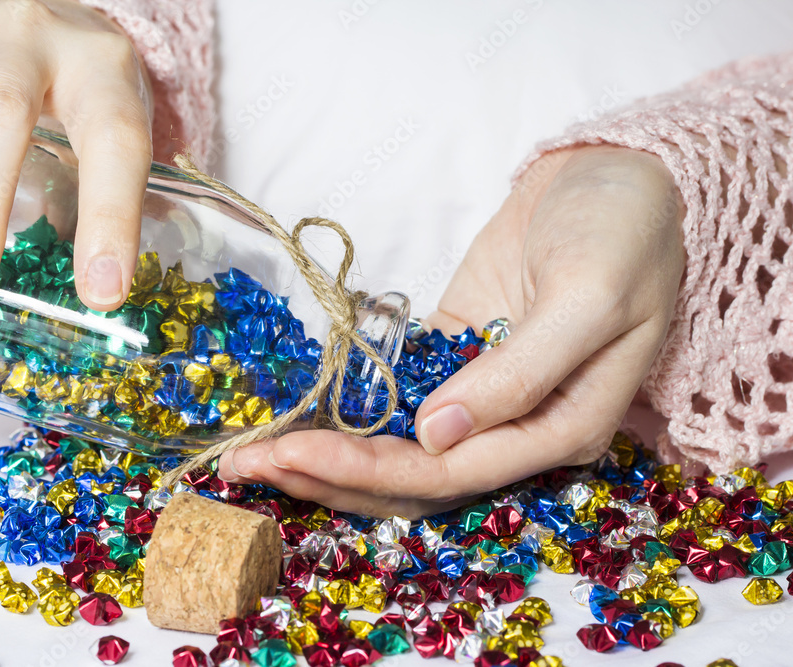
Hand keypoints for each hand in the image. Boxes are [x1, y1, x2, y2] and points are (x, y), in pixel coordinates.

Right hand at [0, 0, 152, 309]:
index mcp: (100, 70)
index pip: (115, 141)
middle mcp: (30, 33)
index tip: (101, 291)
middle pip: (1, 110)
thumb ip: (97, 193)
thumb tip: (94, 293)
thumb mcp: (109, 129)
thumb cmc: (83, 85)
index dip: (112, 216)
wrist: (53, 13)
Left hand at [218, 145, 685, 517]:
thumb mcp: (587, 300)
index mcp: (562, 429)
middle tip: (247, 468)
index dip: (370, 471)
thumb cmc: (622, 233)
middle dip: (330, 475)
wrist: (614, 175)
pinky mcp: (453, 357)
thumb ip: (519, 375)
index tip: (296, 457)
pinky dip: (345, 410)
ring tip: (254, 455)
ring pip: (397, 448)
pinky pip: (393, 398)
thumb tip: (435, 435)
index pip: (453, 473)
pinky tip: (294, 413)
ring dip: (328, 453)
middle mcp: (518, 428)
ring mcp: (481, 395)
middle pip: (414, 476)